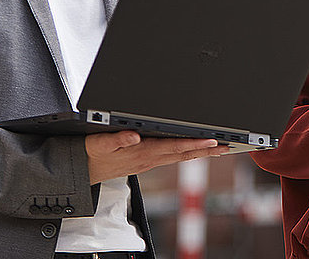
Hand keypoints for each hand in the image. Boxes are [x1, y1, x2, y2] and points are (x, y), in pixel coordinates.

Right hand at [86, 131, 229, 183]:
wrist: (80, 171)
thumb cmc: (90, 154)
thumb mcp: (98, 144)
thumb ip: (116, 139)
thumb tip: (135, 137)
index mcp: (141, 152)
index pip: (173, 147)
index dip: (194, 143)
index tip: (213, 140)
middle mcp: (149, 159)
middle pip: (183, 153)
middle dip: (207, 149)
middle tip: (228, 145)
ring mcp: (149, 162)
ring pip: (180, 156)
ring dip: (201, 152)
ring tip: (219, 147)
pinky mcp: (146, 162)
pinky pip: (172, 158)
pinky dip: (187, 153)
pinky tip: (196, 151)